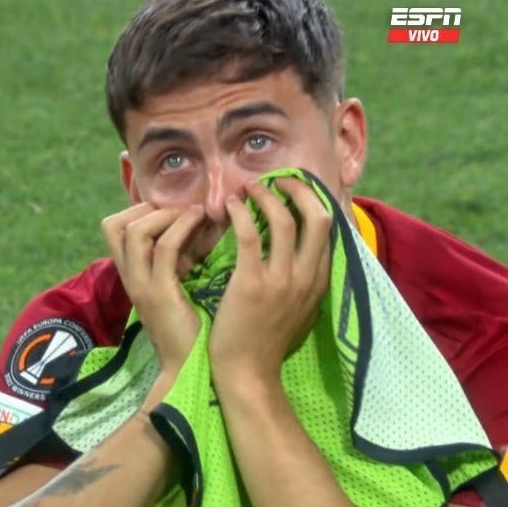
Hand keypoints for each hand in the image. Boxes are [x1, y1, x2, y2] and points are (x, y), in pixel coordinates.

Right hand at [101, 203, 204, 376]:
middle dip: (146, 207)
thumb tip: (198, 219)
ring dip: (166, 214)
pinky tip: (201, 222)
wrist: (190, 366)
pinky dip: (182, 227)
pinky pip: (164, 247)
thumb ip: (179, 256)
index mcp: (131, 274)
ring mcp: (141, 285)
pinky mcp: (159, 293)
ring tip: (194, 212)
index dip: (137, 210)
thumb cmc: (191, 327)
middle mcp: (129, 277)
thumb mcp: (178, 283)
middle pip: (112, 225)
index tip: (171, 210)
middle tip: (180, 208)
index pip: (113, 228)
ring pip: (135, 231)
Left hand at [208, 178, 332, 383]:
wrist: (248, 374)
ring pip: (283, 221)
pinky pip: (248, 235)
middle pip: (318, 218)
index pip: (328, 230)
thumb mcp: (298, 310)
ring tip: (247, 188)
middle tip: (276, 181)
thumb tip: (299, 255)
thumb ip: (303, 282)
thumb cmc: (265, 343)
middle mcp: (307, 278)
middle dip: (298, 191)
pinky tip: (227, 206)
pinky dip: (240, 213)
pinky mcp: (251, 284)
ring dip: (265, 196)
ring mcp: (281, 281)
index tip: (293, 190)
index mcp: (319, 283)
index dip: (312, 202)